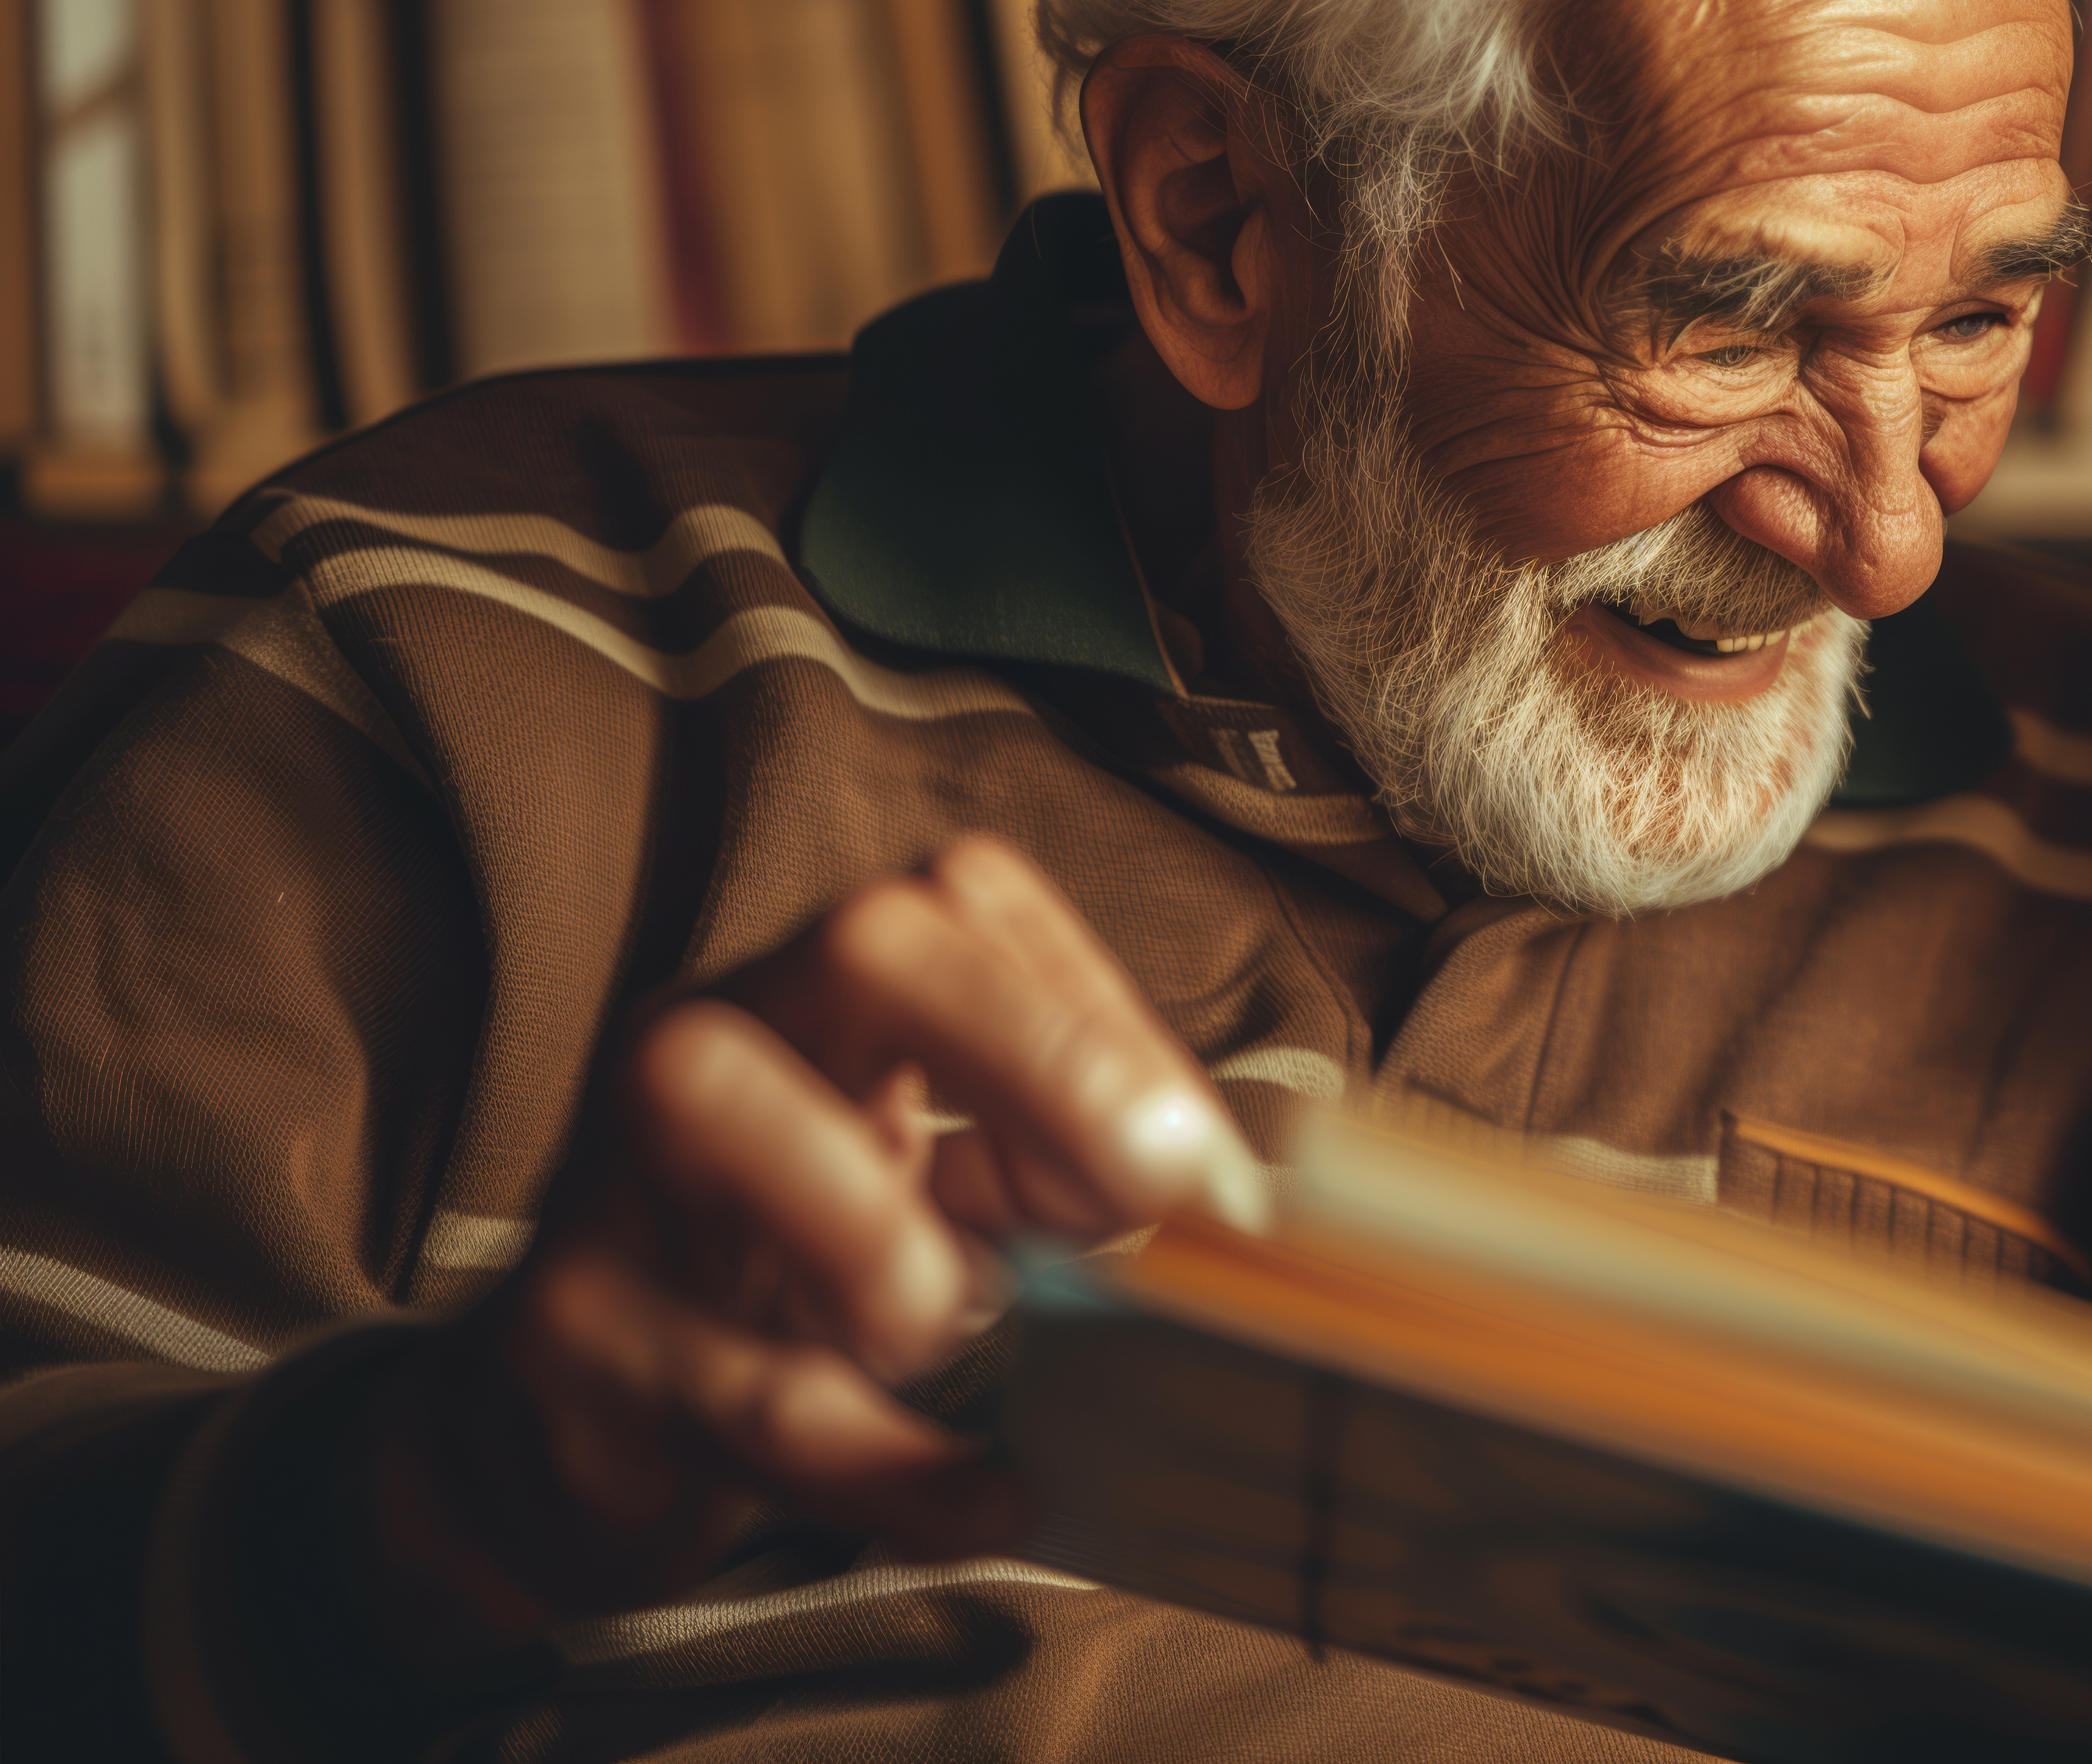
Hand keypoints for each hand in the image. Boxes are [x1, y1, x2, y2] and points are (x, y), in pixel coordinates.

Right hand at [368, 836, 1262, 1644]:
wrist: (558, 1443)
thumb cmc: (785, 1289)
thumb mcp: (930, 1196)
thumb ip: (1057, 1171)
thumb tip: (1228, 1203)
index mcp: (823, 995)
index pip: (972, 902)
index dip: (1098, 1008)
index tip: (1186, 1153)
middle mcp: (714, 1040)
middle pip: (865, 941)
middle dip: (1030, 1045)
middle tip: (1141, 1184)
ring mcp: (622, 1179)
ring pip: (727, 1121)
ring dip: (889, 1243)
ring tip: (957, 1328)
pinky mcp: (573, 1343)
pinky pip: (745, 1393)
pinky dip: (895, 1463)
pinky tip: (988, 1495)